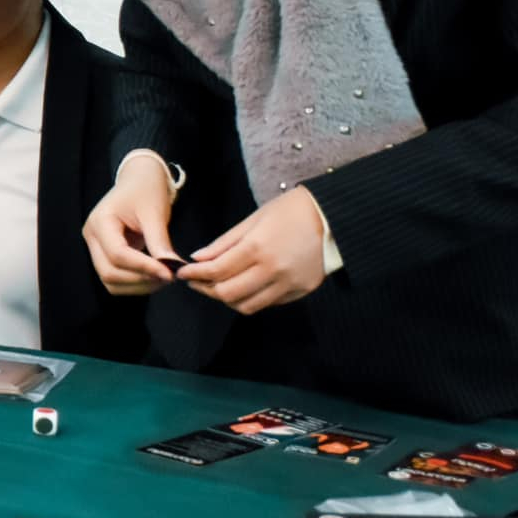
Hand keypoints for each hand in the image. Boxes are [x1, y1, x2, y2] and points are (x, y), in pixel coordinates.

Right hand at [81, 157, 179, 295]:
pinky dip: (135, 282)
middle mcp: (92, 237)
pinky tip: (153, 276)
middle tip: (168, 277)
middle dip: (140, 280)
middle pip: (109, 272)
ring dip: (137, 285)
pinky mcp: (105, 254)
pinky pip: (116, 278)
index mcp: (101, 222)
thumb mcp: (154, 212)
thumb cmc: (145, 190)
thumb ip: (159, 242)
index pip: (118, 254)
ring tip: (163, 278)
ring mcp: (96, 247)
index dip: (144, 267)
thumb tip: (171, 268)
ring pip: (110, 281)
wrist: (139, 179)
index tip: (169, 273)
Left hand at [176, 187, 330, 314]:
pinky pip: (268, 304)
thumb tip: (198, 258)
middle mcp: (273, 270)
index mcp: (258, 248)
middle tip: (196, 281)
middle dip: (206, 289)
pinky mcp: (301, 291)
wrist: (335, 218)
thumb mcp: (254, 219)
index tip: (182, 273)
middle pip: (228, 293)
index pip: (216, 270)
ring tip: (217, 286)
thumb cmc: (291, 211)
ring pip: (247, 305)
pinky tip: (243, 286)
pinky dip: (251, 299)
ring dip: (227, 298)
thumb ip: (224, 242)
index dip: (194, 274)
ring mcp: (289, 284)